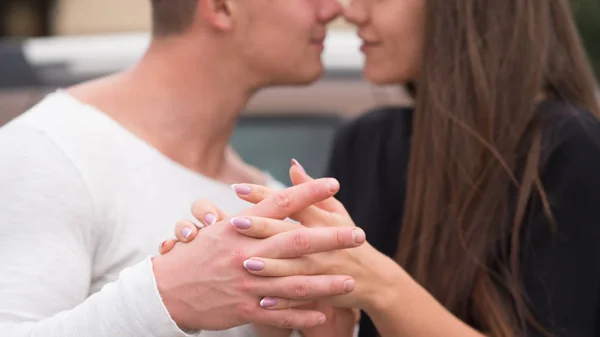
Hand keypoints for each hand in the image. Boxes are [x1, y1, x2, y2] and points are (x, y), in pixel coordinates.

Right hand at [151, 178, 366, 331]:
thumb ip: (248, 217)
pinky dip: (302, 314)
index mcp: (239, 228)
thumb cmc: (192, 256)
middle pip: (297, 241)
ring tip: (351, 280)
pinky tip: (323, 314)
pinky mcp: (244, 308)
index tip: (333, 183)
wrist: (164, 291)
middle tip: (359, 234)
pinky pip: (279, 313)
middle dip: (332, 238)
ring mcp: (247, 283)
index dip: (308, 192)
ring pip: (295, 281)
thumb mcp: (216, 230)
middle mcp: (247, 253)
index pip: (280, 203)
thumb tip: (275, 202)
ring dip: (326, 281)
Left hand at [229, 161, 404, 309]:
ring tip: (244, 262)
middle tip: (235, 223)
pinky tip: (262, 302)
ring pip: (293, 267)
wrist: (374, 278)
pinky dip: (282, 302)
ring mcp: (323, 268)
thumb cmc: (348, 237)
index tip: (238, 189)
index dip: (265, 195)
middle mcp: (322, 242)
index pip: (290, 203)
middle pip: (289, 233)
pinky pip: (300, 297)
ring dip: (270, 266)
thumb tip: (292, 164)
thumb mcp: (335, 211)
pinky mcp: (323, 290)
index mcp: (322, 219)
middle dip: (262, 228)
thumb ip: (310, 190)